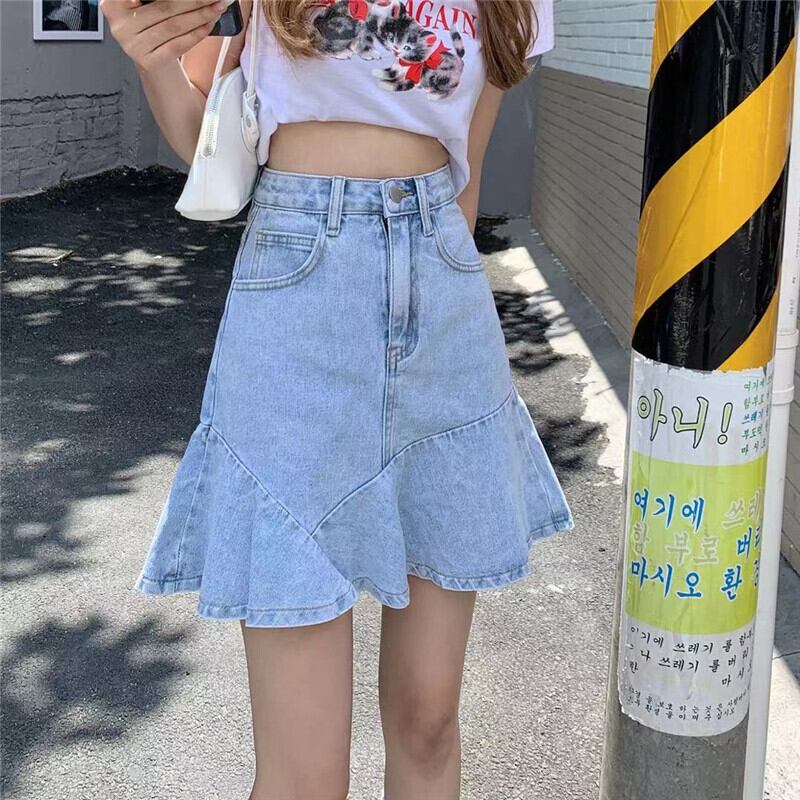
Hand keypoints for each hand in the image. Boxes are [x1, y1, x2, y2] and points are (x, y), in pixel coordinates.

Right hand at [100, 0, 229, 73]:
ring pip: (174, 26)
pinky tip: (209, 24)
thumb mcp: (148, 7)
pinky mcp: (149, 62)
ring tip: (218, 7)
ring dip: (200, 15)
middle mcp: (120, 24)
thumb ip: (160, 1)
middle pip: (165, 7)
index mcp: (114, 3)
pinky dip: (197, 33)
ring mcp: (133, 45)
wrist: (151, 59)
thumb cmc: (152, 26)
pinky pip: (178, 44)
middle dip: (194, 0)